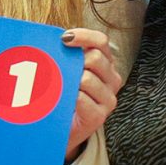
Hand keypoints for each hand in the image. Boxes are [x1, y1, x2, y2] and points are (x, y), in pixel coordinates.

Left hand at [61, 28, 120, 160]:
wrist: (62, 129)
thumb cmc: (64, 94)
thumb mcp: (68, 69)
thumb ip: (67, 54)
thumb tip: (53, 37)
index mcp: (106, 64)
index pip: (101, 41)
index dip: (83, 36)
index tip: (63, 38)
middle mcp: (112, 79)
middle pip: (95, 58)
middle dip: (74, 61)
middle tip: (59, 70)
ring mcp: (108, 99)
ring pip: (87, 78)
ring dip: (69, 81)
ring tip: (59, 89)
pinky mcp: (99, 116)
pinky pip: (81, 99)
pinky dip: (69, 97)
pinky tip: (63, 101)